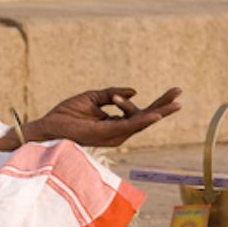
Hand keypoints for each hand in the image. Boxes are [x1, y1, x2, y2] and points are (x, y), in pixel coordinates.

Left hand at [23, 86, 180, 147]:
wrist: (48, 125)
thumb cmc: (67, 114)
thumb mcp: (92, 98)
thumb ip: (112, 94)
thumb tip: (134, 91)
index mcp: (115, 124)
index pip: (139, 113)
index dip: (147, 102)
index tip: (119, 95)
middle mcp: (117, 132)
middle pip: (146, 118)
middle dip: (164, 106)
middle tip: (180, 92)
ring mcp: (112, 135)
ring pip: (141, 122)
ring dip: (159, 111)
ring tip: (175, 102)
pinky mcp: (105, 134)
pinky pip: (127, 126)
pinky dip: (142, 119)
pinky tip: (155, 114)